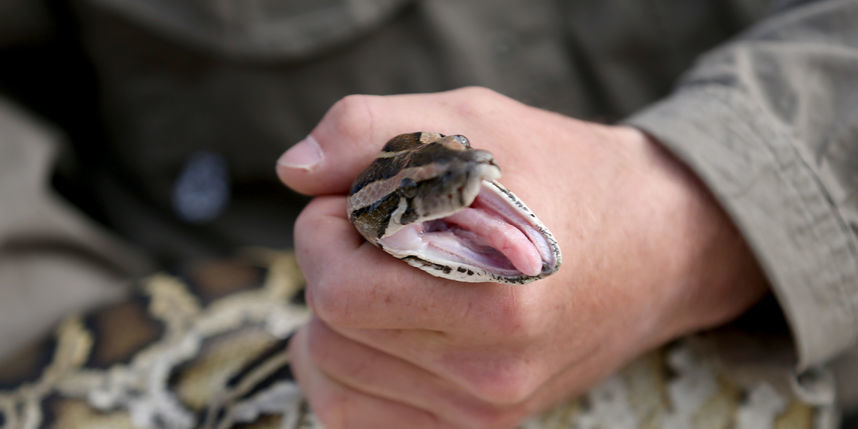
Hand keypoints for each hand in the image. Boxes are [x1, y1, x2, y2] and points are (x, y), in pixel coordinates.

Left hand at [276, 87, 767, 427]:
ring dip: (335, 318)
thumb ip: (372, 132)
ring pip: (335, 377)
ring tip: (385, 275)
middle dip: (330, 268)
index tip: (361, 203)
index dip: (326, 230)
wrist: (656, 244)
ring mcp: (488, 405)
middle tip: (376, 233)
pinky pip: (360, 418)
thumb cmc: (562, 175)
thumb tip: (293, 170)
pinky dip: (347, 371)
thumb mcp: (473, 122)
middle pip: (331, 334)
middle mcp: (492, 367)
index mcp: (493, 293)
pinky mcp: (485, 424)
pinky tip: (374, 330)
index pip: (338, 288)